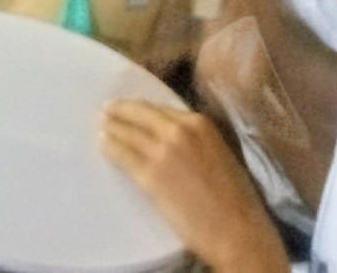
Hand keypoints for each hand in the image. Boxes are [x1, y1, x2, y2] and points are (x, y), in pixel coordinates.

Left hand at [101, 101, 281, 267]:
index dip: (141, 108)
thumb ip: (196, 139)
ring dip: (111, 128)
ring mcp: (162, 152)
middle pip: (140, 114)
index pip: (160, 108)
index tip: (129, 107)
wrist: (235, 229)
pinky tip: (103, 147)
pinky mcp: (150, 175)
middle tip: (106, 109)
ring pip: (128, 133)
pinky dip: (111, 149)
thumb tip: (173, 136)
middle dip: (120, 110)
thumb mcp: (219, 152)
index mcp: (199, 123)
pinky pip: (123, 156)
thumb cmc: (234, 197)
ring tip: (101, 127)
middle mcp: (178, 131)